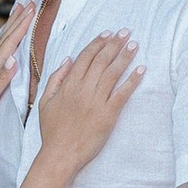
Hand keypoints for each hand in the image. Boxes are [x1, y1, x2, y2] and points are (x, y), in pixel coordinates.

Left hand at [0, 0, 33, 135]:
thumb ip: (1, 80)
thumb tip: (14, 59)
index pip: (9, 43)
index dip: (21, 26)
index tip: (32, 11)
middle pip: (6, 37)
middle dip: (19, 19)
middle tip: (30, 3)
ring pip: (3, 42)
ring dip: (13, 26)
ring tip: (19, 11)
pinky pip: (2, 51)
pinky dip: (8, 39)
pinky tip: (10, 38)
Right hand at [28, 28, 140, 172]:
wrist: (60, 155)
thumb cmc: (52, 131)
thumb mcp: (45, 101)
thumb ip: (55, 78)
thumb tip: (67, 59)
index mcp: (68, 85)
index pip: (85, 57)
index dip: (98, 43)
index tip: (108, 33)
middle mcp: (83, 89)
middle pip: (101, 61)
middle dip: (114, 44)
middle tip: (126, 32)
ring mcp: (96, 101)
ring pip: (113, 73)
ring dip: (125, 56)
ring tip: (134, 44)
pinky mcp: (108, 115)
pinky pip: (122, 93)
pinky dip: (132, 80)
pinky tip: (141, 69)